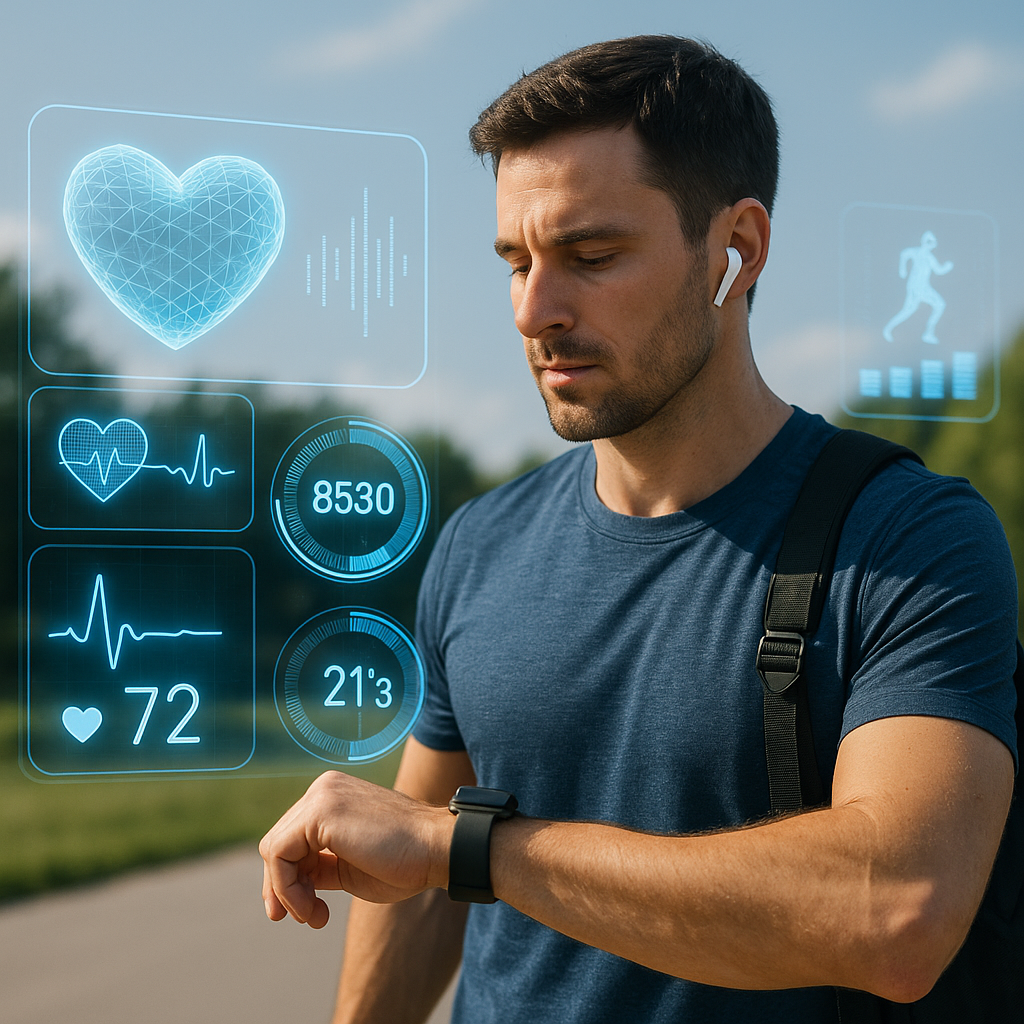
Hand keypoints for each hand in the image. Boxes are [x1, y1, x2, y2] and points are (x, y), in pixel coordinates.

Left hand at [259, 770, 452, 927]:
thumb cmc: (404, 861)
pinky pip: (279, 854)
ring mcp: (321, 796)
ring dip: (287, 892)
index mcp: (333, 796)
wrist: (437, 849)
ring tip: (314, 916)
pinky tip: (312, 907)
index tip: (307, 911)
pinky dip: (287, 888)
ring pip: (273, 850)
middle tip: (304, 918)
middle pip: (277, 843)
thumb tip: (288, 883)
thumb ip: (319, 866)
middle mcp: (324, 788)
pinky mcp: (320, 811)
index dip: (289, 879)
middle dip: (283, 888)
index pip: (292, 838)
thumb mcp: (349, 866)